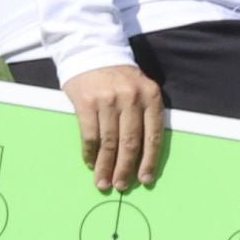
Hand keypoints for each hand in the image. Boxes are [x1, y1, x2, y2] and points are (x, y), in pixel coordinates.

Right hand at [61, 64, 163, 191]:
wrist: (93, 52)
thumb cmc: (120, 78)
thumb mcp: (140, 90)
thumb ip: (144, 116)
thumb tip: (141, 156)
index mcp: (150, 96)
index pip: (153, 135)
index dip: (150, 160)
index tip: (146, 179)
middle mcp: (131, 98)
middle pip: (130, 142)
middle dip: (125, 169)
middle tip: (121, 186)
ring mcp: (108, 101)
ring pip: (109, 143)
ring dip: (105, 167)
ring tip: (103, 182)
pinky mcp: (86, 103)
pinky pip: (90, 136)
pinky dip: (90, 153)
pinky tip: (90, 163)